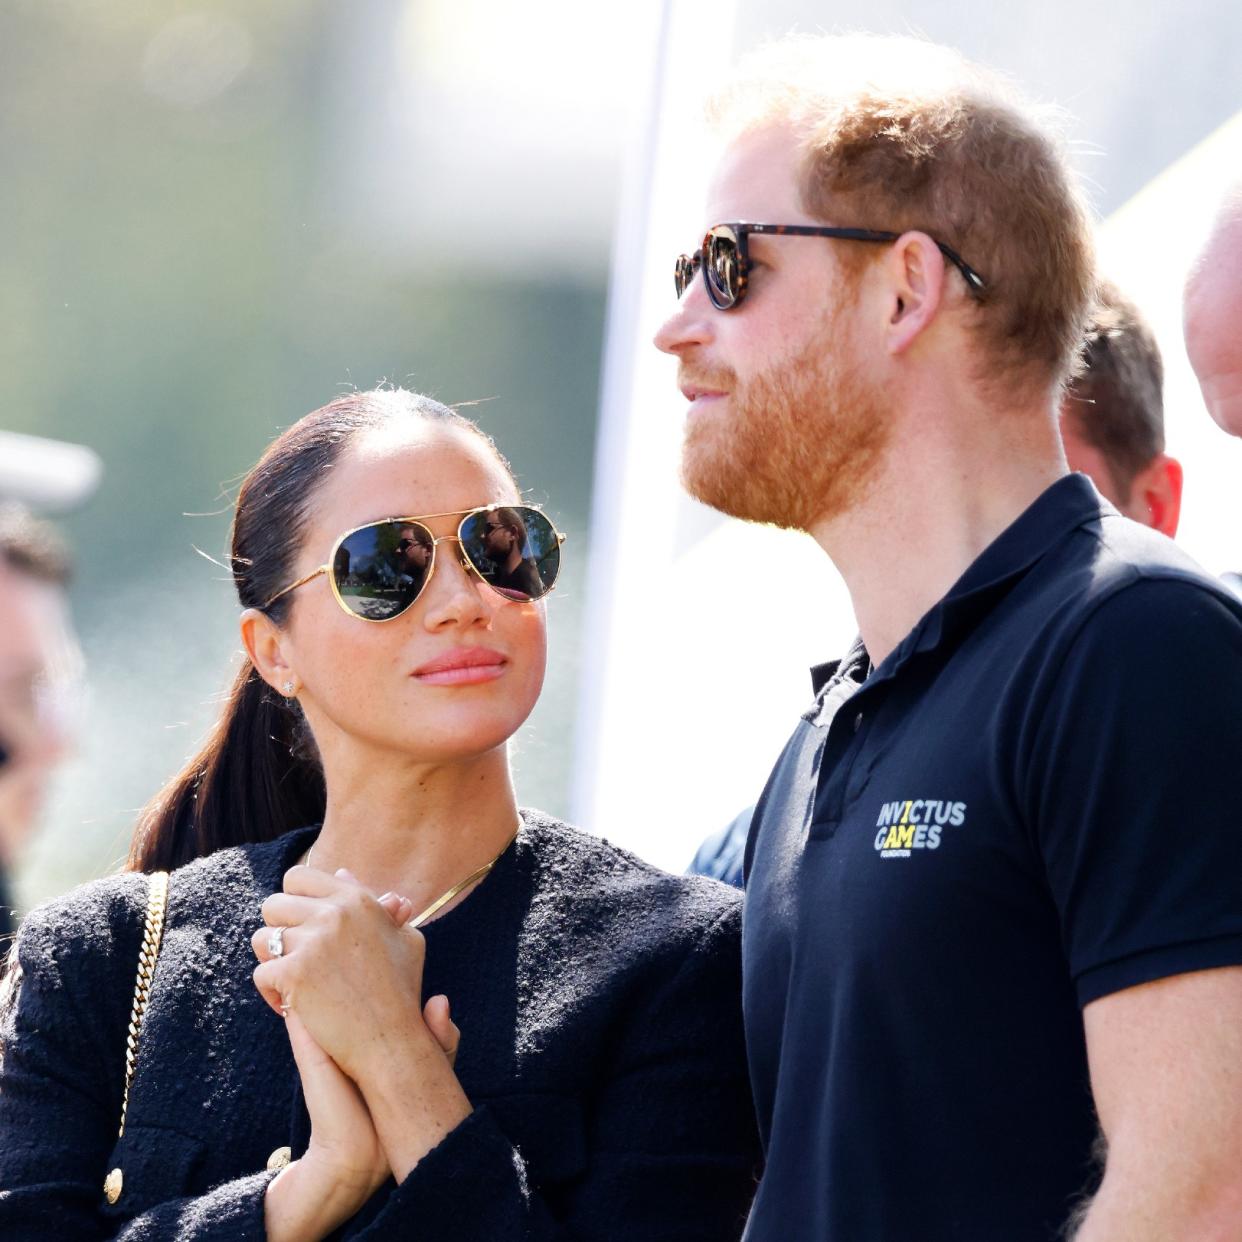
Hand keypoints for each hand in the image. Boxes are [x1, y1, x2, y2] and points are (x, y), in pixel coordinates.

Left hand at [252, 866, 470, 1180]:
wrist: (392, 1040)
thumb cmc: (402, 990)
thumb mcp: (405, 938)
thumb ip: (376, 903)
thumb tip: (343, 873)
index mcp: (357, 899)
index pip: (300, 877)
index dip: (294, 901)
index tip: (301, 925)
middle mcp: (334, 913)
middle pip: (274, 904)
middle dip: (279, 930)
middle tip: (294, 957)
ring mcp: (313, 942)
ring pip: (262, 939)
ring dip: (271, 961)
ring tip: (290, 981)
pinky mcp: (294, 974)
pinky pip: (262, 974)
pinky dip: (271, 994)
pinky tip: (291, 1007)